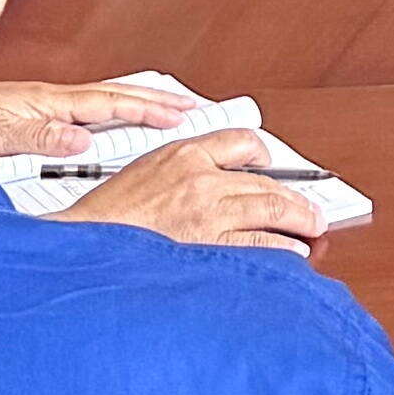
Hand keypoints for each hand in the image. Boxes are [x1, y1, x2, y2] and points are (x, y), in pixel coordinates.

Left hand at [0, 74, 196, 157]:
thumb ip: (40, 137)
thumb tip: (83, 141)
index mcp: (48, 102)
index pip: (110, 103)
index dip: (148, 110)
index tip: (181, 115)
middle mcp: (51, 99)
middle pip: (116, 95)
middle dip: (156, 101)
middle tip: (192, 108)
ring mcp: (44, 105)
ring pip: (104, 101)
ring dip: (138, 105)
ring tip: (166, 111)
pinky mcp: (35, 115)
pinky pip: (87, 111)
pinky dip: (113, 113)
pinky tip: (115, 124)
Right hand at [51, 131, 325, 254]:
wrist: (83, 248)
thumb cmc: (104, 221)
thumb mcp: (140, 175)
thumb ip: (178, 173)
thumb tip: (211, 183)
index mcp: (181, 154)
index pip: (241, 141)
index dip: (264, 154)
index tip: (274, 166)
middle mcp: (200, 180)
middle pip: (265, 180)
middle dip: (295, 196)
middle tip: (310, 210)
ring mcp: (207, 214)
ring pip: (272, 208)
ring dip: (299, 220)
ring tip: (310, 229)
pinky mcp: (209, 246)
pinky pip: (261, 244)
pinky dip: (283, 249)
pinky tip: (292, 253)